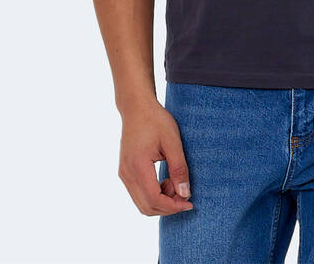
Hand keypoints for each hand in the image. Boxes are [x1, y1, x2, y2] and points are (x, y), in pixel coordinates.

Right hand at [118, 96, 193, 215]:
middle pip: (146, 207)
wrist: (136, 107)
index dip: (173, 206)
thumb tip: (185, 194)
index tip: (189, 203)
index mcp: (138, 166)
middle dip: (168, 206)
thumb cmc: (156, 120)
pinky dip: (154, 195)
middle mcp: (127, 174)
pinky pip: (139, 194)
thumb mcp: (172, 141)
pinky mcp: (125, 172)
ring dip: (161, 201)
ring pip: (142, 203)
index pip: (154, 199)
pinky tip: (166, 181)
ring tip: (175, 183)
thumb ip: (179, 168)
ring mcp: (124, 174)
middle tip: (184, 193)